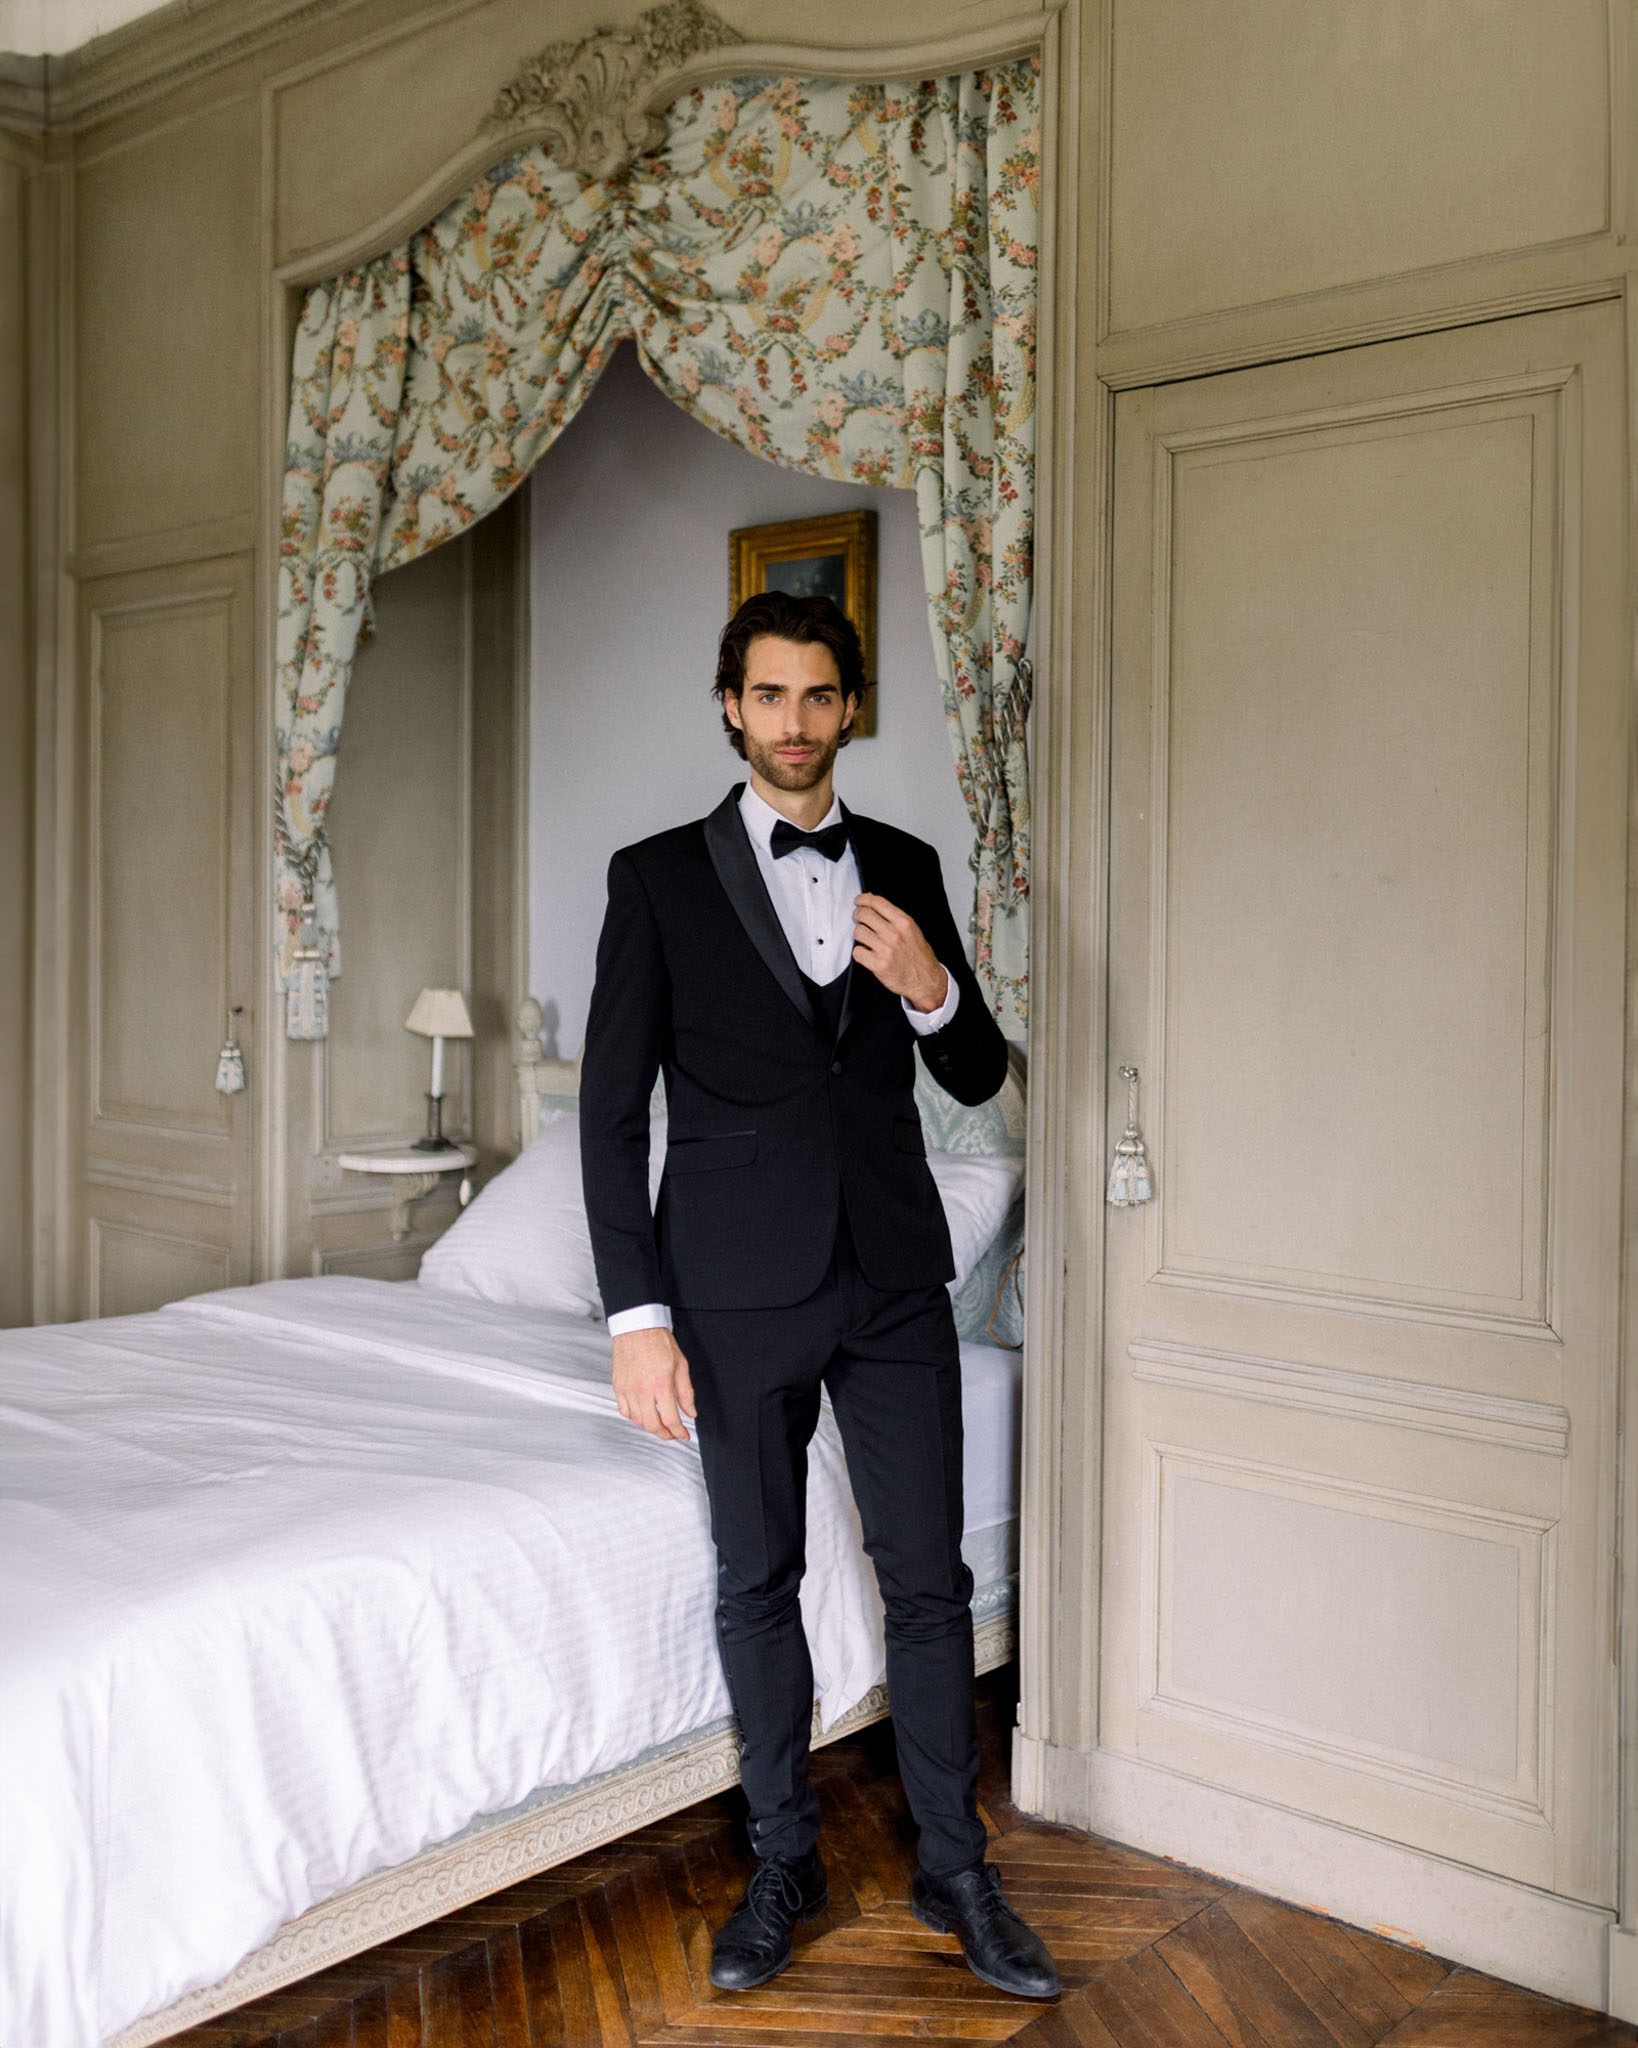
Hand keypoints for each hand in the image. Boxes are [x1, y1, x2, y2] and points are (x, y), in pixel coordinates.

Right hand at [611, 1326, 696, 1442]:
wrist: (637, 1327)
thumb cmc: (658, 1341)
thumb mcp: (681, 1365)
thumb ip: (686, 1392)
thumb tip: (691, 1413)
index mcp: (661, 1384)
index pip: (671, 1419)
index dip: (679, 1432)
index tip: (684, 1435)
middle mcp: (642, 1390)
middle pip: (652, 1425)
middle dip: (665, 1434)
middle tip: (673, 1433)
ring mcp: (628, 1389)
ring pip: (638, 1421)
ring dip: (650, 1426)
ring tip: (660, 1423)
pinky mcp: (618, 1387)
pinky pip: (624, 1411)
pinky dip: (635, 1417)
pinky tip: (643, 1413)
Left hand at [852, 893, 947, 1012]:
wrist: (926, 980)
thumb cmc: (918, 956)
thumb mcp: (912, 930)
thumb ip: (893, 917)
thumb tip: (872, 901)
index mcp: (904, 923)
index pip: (877, 902)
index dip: (864, 899)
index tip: (859, 901)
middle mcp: (895, 934)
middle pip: (864, 915)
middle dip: (858, 915)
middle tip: (858, 919)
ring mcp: (886, 950)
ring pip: (858, 932)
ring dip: (859, 935)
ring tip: (866, 940)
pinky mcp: (879, 965)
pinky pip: (857, 952)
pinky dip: (859, 953)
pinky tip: (867, 953)